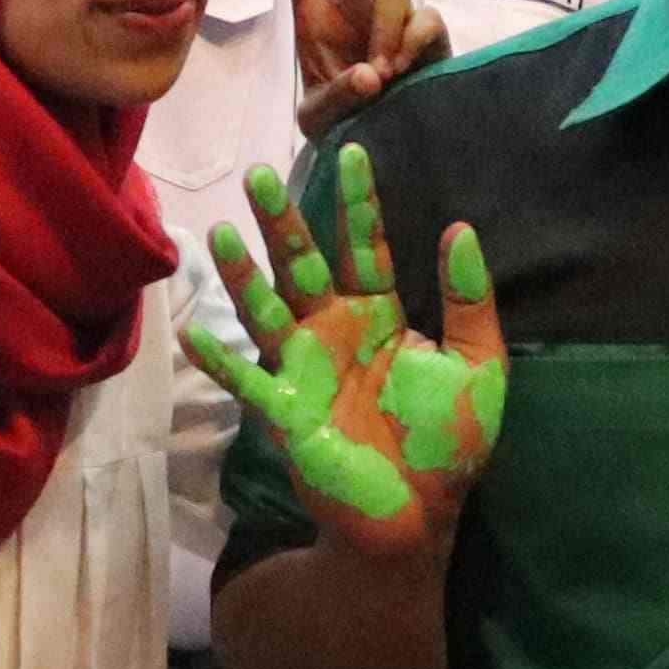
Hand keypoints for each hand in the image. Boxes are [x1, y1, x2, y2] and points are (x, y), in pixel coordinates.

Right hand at [188, 148, 504, 552]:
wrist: (417, 518)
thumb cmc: (447, 446)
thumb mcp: (478, 367)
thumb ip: (469, 302)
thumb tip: (460, 228)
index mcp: (380, 317)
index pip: (366, 247)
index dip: (358, 203)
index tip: (352, 150)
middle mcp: (334, 332)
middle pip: (304, 264)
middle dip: (282, 221)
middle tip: (259, 173)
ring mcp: (304, 369)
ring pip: (268, 309)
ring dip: (245, 274)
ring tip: (223, 231)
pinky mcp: (285, 411)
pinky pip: (246, 380)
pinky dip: (218, 358)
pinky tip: (190, 329)